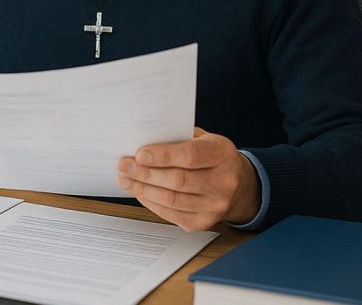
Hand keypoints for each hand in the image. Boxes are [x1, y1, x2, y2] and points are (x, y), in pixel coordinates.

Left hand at [116, 127, 259, 230]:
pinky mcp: (203, 222)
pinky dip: (150, 203)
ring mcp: (215, 206)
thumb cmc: (211, 156)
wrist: (238, 185)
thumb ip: (177, 138)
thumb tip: (142, 141)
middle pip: (178, 181)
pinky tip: (139, 192)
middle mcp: (224, 182)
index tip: (139, 154)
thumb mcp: (202, 139)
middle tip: (124, 166)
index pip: (190, 157)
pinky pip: (171, 214)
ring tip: (125, 179)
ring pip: (171, 200)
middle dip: (145, 173)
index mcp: (223, 154)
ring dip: (142, 189)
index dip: (163, 156)